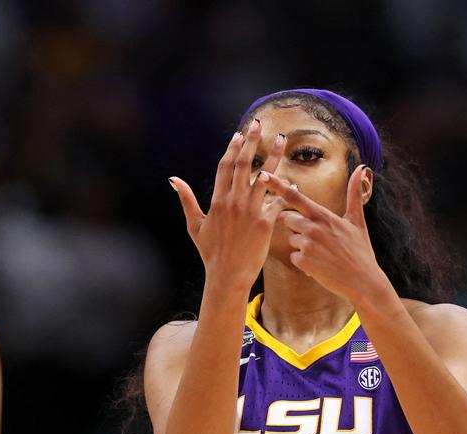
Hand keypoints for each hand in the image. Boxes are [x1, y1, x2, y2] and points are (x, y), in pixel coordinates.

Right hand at [169, 119, 287, 290]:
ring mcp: (251, 211)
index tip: (239, 135)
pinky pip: (278, 200)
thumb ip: (186, 200)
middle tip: (258, 124)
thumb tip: (173, 179)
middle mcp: (234, 202)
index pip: (225, 167)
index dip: (232, 148)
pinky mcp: (265, 222)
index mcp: (217, 201)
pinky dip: (286, 190)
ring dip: (274, 156)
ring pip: (265, 176)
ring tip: (282, 140)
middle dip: (251, 141)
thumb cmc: (210, 252)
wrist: (227, 275)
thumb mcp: (194, 225)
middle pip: (244, 164)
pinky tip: (293, 181)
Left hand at [259, 165, 390, 303]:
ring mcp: (307, 244)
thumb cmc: (360, 251)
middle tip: (319, 239)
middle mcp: (313, 227)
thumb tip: (362, 167)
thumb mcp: (357, 220)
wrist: (362, 281)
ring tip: (322, 253)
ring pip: (291, 239)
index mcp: (324, 215)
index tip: (262, 175)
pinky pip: (293, 256)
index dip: (277, 185)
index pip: (295, 197)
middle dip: (298, 227)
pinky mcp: (303, 261)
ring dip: (302, 246)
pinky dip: (304, 261)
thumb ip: (353, 194)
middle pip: (288, 220)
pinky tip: (319, 265)